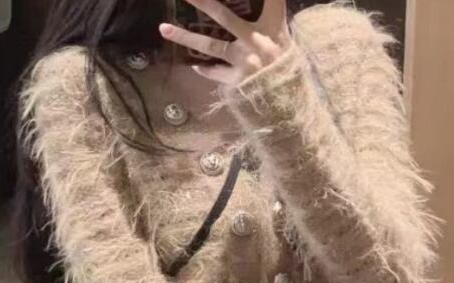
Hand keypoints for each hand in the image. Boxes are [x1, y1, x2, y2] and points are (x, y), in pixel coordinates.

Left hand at [159, 0, 291, 84]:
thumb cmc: (287, 66)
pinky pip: (216, 72)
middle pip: (223, 15)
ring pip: (210, 45)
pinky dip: (206, 69)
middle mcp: (255, 40)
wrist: (289, 102)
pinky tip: (194, 65)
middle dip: (202, 2)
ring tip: (163, 28)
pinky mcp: (237, 80)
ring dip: (185, 37)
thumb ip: (273, 20)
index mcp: (273, 26)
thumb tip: (265, 6)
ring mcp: (243, 60)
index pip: (269, 0)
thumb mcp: (285, 39)